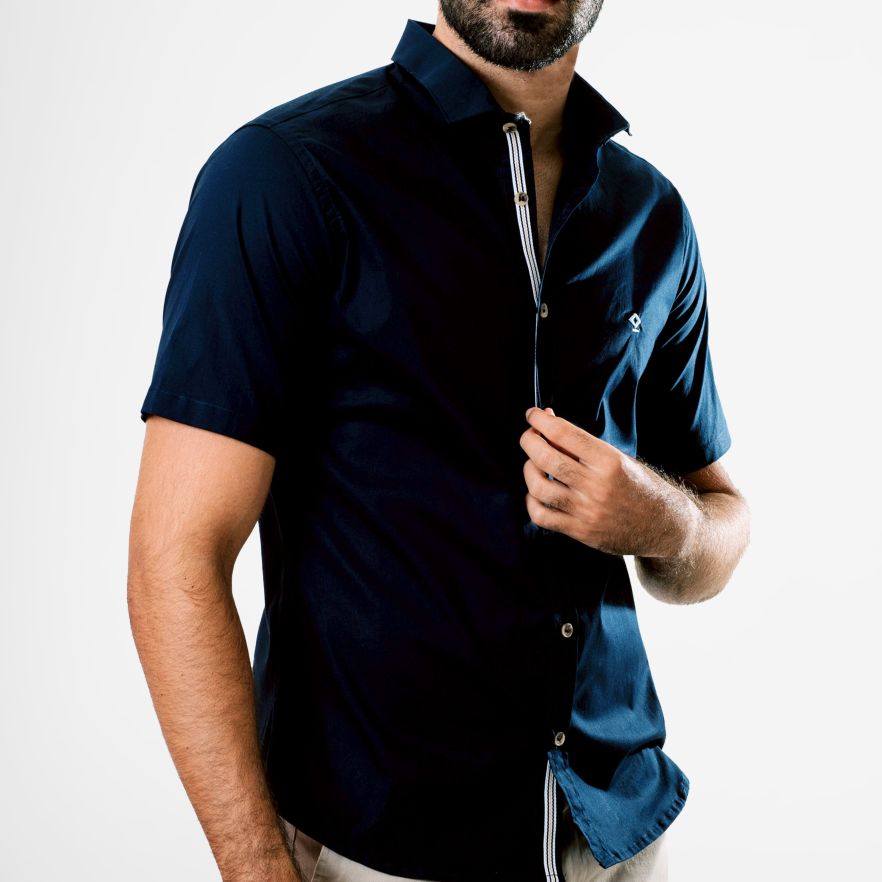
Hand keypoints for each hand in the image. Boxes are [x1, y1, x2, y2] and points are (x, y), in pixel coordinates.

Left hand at [519, 406, 698, 557]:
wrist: (665, 526)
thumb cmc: (640, 486)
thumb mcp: (619, 459)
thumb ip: (583, 446)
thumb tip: (547, 424)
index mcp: (610, 461)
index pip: (564, 434)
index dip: (541, 421)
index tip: (533, 414)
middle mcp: (597, 486)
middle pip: (546, 459)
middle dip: (529, 441)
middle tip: (529, 435)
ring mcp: (587, 511)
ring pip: (539, 487)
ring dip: (529, 470)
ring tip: (534, 464)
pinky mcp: (581, 532)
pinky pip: (542, 516)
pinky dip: (532, 502)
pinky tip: (537, 494)